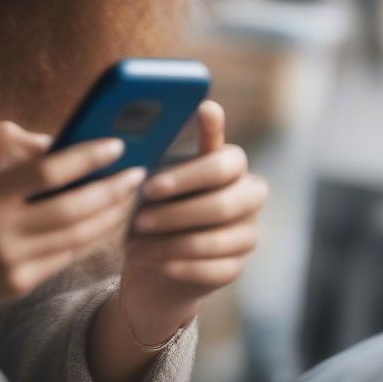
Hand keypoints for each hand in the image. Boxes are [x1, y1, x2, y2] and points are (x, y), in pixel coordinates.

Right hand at [0, 120, 146, 329]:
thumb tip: (50, 141)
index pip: (53, 172)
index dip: (90, 155)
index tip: (116, 142)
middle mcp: (2, 237)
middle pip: (77, 209)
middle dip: (113, 189)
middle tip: (137, 170)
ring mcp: (10, 268)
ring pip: (77, 239)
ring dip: (108, 216)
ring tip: (127, 195)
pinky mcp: (12, 288)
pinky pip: (61, 259)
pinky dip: (85, 238)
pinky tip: (98, 221)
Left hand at [118, 100, 268, 341]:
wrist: (159, 249)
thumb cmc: (158, 196)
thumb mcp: (158, 168)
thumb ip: (167, 146)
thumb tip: (172, 112)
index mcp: (232, 164)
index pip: (228, 162)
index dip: (189, 175)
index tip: (151, 183)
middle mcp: (249, 196)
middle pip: (223, 204)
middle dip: (175, 213)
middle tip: (137, 218)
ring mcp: (247, 234)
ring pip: (213, 240)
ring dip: (168, 242)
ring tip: (133, 241)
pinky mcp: (237, 267)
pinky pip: (210, 269)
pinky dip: (173, 264)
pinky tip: (147, 258)